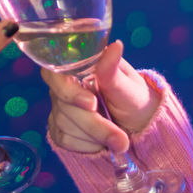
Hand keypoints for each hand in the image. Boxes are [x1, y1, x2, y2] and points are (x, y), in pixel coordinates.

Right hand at [41, 40, 159, 154]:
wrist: (138, 127)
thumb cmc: (134, 100)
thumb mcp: (129, 87)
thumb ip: (113, 71)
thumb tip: (115, 46)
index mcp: (79, 67)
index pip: (54, 73)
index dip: (68, 90)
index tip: (91, 104)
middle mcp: (64, 85)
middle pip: (63, 105)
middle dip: (94, 125)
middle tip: (120, 139)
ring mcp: (60, 107)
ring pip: (64, 125)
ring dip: (95, 137)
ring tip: (119, 140)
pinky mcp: (59, 128)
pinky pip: (63, 140)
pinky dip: (86, 146)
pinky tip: (101, 143)